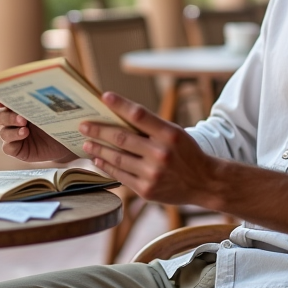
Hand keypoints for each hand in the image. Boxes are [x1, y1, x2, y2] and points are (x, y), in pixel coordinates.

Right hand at [0, 97, 73, 162]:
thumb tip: (50, 87)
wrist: (66, 142)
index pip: (3, 102)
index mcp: (19, 108)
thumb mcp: (55, 110)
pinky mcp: (17, 150)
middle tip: (22, 118)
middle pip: (0, 116)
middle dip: (8, 116)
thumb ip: (49, 100)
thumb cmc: (59, 122)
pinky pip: (8, 147)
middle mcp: (13, 121)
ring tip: (25, 128)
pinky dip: (13, 142)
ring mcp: (14, 136)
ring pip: (3, 132)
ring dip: (12, 130)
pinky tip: (24, 136)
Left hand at [81, 92, 218, 206]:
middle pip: (122, 138)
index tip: (105, 97)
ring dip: (98, 149)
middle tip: (83, 125)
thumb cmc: (187, 153)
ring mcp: (152, 174)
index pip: (140, 115)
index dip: (121, 105)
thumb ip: (151, 127)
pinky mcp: (146, 190)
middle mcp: (161, 154)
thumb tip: (119, 117)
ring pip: (117, 158)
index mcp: (169, 135)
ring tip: (86, 143)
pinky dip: (106, 166)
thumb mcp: (176, 134)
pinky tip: (98, 159)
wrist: (204, 183)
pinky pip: (120, 176)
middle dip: (98, 130)